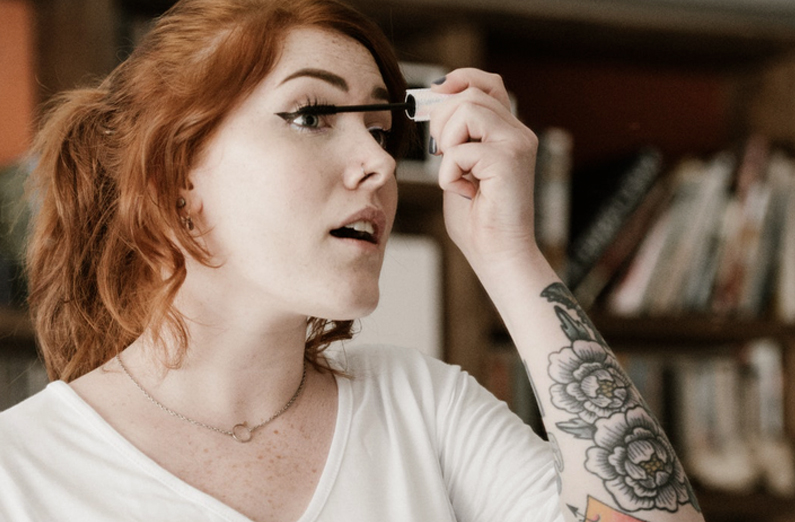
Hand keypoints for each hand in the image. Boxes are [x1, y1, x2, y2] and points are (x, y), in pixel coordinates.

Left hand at [427, 68, 539, 275]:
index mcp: (509, 132)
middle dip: (441, 120)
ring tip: (458, 174)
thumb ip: (454, 138)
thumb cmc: (477, 220)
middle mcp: (518, 133)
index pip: (488, 83)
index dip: (460, 79)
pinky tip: (466, 193)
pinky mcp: (508, 160)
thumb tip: (434, 104)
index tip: (436, 92)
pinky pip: (459, 150)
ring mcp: (517, 144)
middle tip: (444, 155)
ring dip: (447, 145)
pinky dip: (449, 174)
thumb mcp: (460, 167)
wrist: (499, 255)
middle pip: (470, 93)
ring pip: (466, 110)